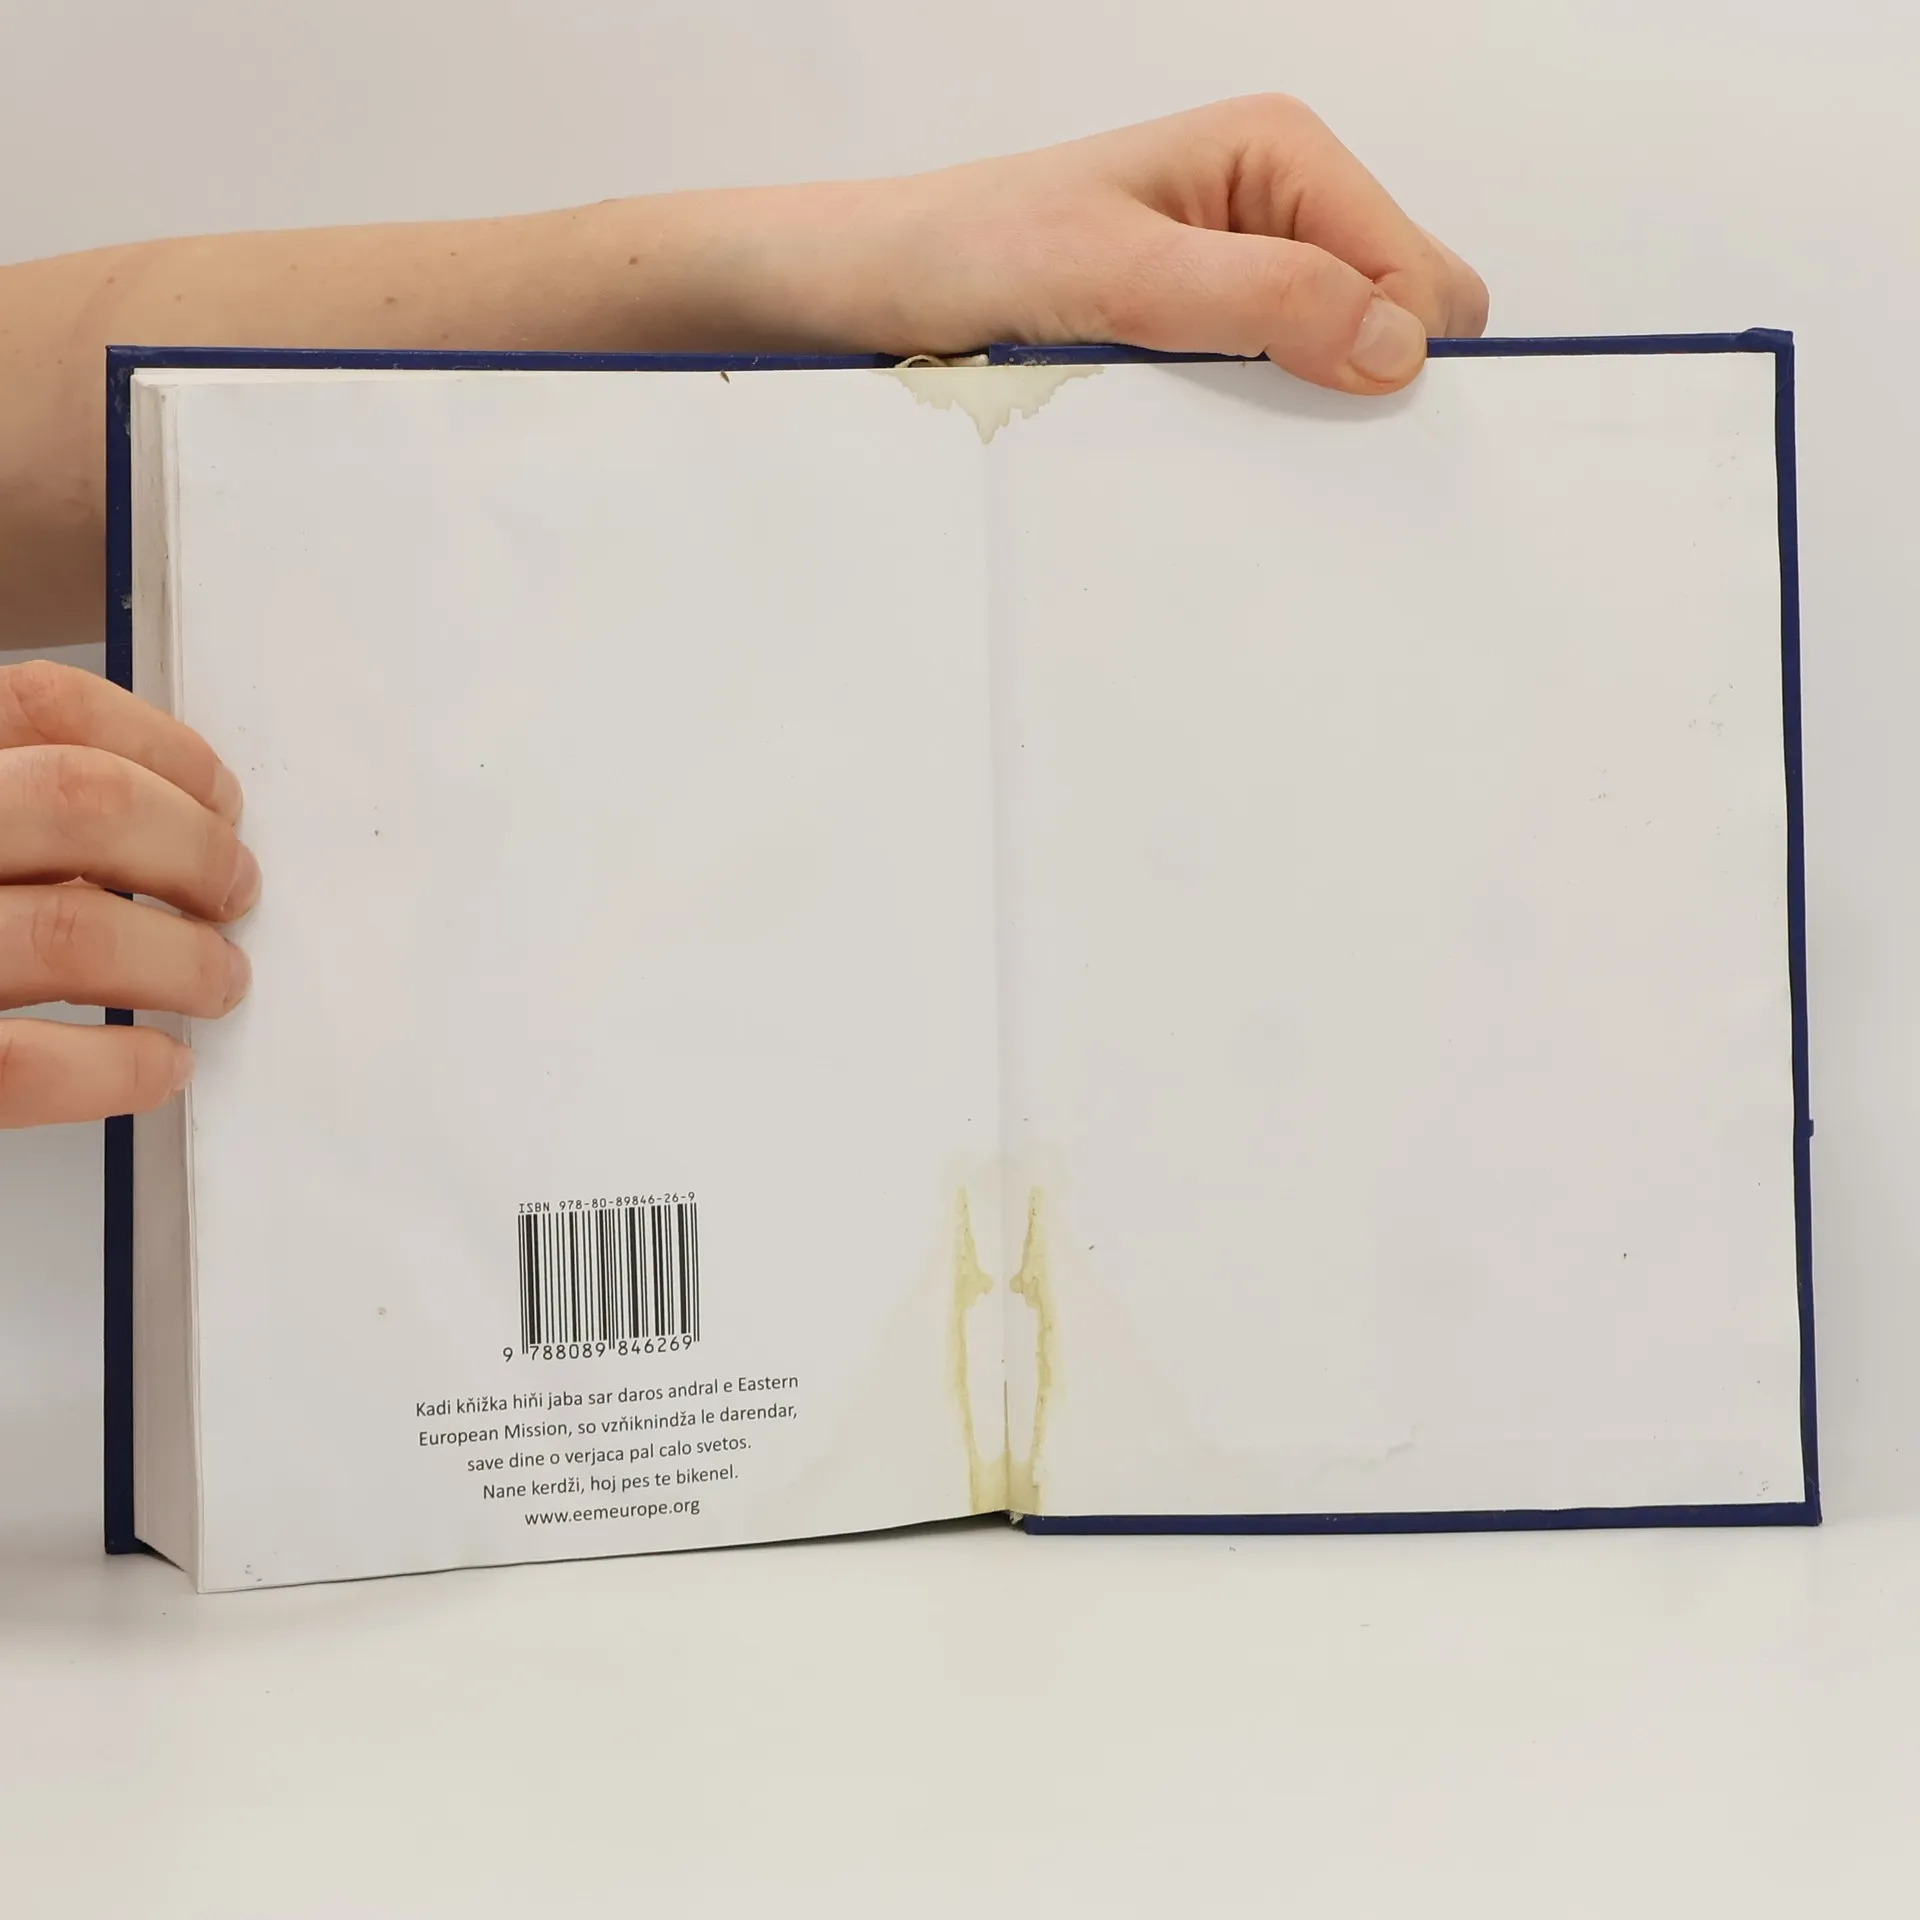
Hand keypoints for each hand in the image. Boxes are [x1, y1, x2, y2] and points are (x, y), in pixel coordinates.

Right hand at [0, 661, 254, 1126]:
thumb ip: (10, 801)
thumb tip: (167, 817)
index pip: (43, 705)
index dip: (163, 752)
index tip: (218, 801)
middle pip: (82, 804)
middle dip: (193, 852)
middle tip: (233, 892)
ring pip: (71, 930)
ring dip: (182, 961)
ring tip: (215, 979)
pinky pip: (23, 1066)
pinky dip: (120, 1067)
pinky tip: (157, 1063)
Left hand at [739, 95, 1488, 392]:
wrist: (867, 288)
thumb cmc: (966, 250)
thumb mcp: (1117, 273)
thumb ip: (1261, 297)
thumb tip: (1395, 343)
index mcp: (1279, 155)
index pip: (1423, 276)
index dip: (1403, 357)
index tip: (1343, 421)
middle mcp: (1273, 210)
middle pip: (1399, 323)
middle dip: (1363, 386)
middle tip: (1274, 433)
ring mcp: (1240, 278)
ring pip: (1342, 370)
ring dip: (1301, 415)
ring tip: (1218, 432)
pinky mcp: (1201, 336)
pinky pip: (1275, 397)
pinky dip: (1254, 429)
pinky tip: (1198, 441)